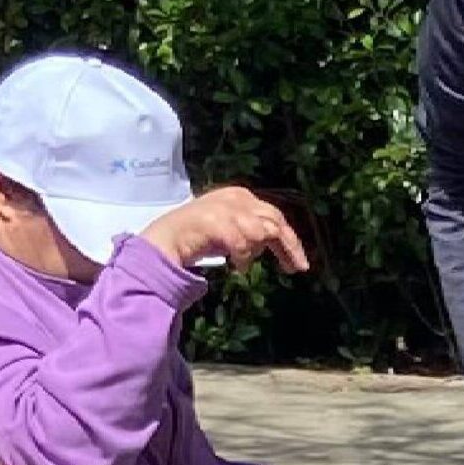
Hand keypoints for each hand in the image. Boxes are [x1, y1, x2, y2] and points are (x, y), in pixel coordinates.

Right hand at [139, 186, 308, 275]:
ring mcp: (227, 208)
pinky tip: (237, 267)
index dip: (290, 240)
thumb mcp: (228, 228)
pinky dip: (243, 257)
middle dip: (289, 247)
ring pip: (260, 232)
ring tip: (242, 262)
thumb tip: (269, 245)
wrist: (165, 239)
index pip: (274, 215)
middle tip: (297, 268)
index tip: (298, 263)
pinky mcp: (217, 221)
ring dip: (255, 252)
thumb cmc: (196, 237)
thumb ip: (249, 230)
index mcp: (241, 196)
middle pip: (275, 221)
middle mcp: (238, 198)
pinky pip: (242, 243)